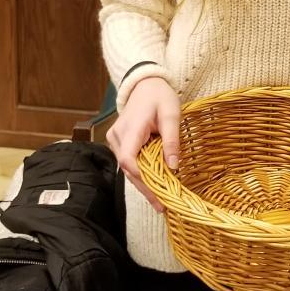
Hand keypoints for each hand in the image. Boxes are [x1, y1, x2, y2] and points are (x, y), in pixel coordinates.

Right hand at [106, 77, 180, 212]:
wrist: (144, 85)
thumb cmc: (159, 97)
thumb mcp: (171, 114)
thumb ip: (172, 140)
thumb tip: (173, 166)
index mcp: (131, 127)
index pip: (128, 158)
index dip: (140, 177)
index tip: (156, 191)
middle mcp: (118, 135)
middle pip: (128, 168)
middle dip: (145, 188)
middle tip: (161, 205)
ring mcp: (116, 139)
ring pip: (127, 168)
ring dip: (143, 184)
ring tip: (159, 202)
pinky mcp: (118, 142)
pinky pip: (129, 162)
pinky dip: (141, 174)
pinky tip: (153, 187)